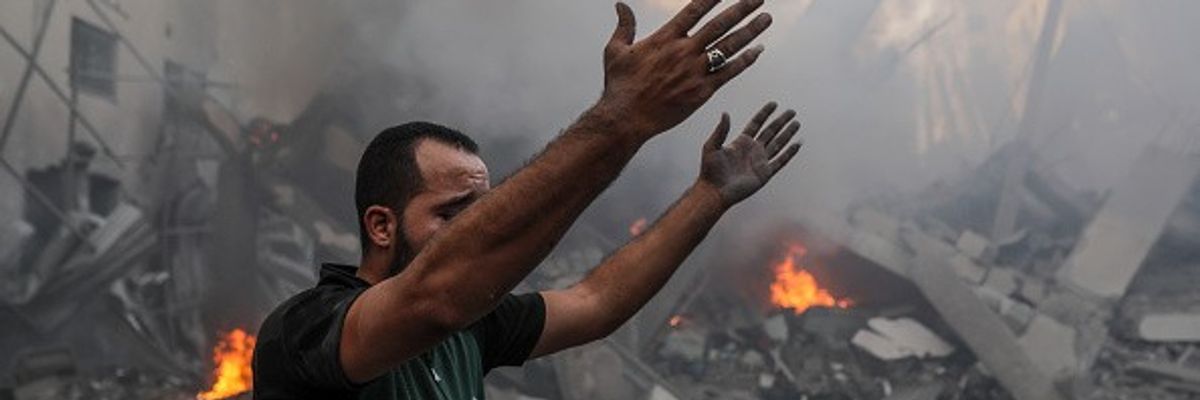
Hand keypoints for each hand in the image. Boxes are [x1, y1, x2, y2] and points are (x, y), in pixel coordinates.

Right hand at [595, 0, 772, 137]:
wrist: (627, 117)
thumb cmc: (620, 86)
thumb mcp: (615, 50)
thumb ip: (624, 26)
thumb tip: (620, 5)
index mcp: (665, 38)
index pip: (694, 11)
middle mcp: (684, 51)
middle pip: (720, 25)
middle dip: (742, 9)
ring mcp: (695, 70)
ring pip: (729, 46)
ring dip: (750, 31)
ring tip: (766, 19)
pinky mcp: (702, 90)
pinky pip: (729, 72)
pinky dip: (745, 60)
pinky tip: (758, 51)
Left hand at [698, 102, 801, 205]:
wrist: (715, 191)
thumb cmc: (710, 171)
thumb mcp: (712, 146)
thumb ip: (721, 130)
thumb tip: (725, 113)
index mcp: (741, 142)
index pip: (756, 123)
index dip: (765, 113)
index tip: (774, 104)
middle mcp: (752, 150)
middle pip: (771, 131)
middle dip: (781, 121)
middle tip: (791, 112)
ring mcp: (760, 161)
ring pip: (778, 144)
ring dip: (787, 134)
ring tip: (797, 123)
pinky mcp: (765, 173)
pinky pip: (780, 161)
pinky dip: (789, 153)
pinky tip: (797, 144)